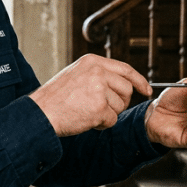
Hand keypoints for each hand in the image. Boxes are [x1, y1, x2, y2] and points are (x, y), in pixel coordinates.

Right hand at [30, 54, 151, 136]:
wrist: (40, 113)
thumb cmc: (55, 98)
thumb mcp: (76, 75)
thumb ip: (98, 74)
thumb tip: (123, 83)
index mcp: (92, 62)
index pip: (125, 69)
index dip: (139, 80)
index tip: (147, 90)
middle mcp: (97, 72)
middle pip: (126, 89)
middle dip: (120, 103)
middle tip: (103, 109)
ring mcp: (99, 89)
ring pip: (120, 106)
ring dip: (107, 114)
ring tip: (87, 112)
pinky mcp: (99, 108)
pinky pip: (112, 120)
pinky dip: (101, 125)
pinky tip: (85, 120)